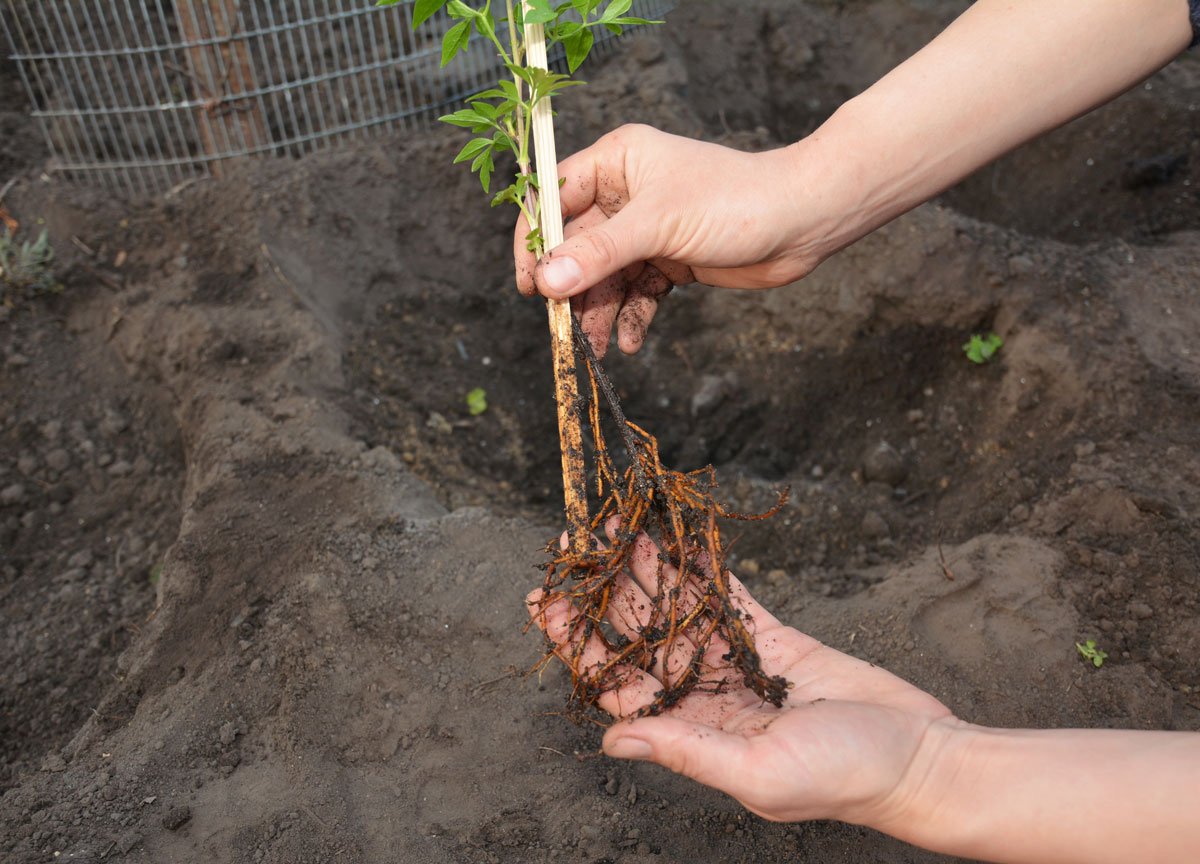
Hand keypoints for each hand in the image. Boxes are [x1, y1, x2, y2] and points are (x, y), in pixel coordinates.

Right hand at [514, 125, 824, 356]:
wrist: (802, 223)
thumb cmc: (735, 201)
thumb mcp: (658, 225)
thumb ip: (600, 253)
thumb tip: (547, 281)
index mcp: (617, 162)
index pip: (555, 198)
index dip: (536, 240)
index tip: (530, 284)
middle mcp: (627, 193)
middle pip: (578, 246)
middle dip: (572, 289)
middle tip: (564, 329)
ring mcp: (648, 229)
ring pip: (606, 275)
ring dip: (599, 311)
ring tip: (597, 348)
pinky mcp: (669, 259)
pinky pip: (636, 291)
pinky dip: (630, 316)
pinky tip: (629, 341)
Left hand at [526, 518, 953, 826]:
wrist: (919, 756)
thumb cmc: (844, 777)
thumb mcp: (757, 772)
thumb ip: (684, 750)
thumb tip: (610, 740)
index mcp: (692, 731)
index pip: (616, 682)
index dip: (578, 641)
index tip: (546, 600)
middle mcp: (706, 695)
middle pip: (640, 636)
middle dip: (605, 590)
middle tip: (574, 544)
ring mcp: (740, 663)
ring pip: (680, 609)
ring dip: (648, 570)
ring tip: (617, 527)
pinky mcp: (776, 639)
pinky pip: (729, 597)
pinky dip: (703, 569)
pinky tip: (677, 540)